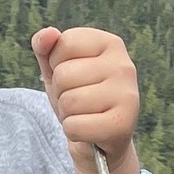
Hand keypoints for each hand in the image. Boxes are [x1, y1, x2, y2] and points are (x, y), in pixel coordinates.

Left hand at [33, 26, 141, 173]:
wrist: (101, 140)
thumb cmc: (80, 97)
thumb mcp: (59, 68)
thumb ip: (46, 47)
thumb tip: (48, 33)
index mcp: (111, 44)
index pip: (64, 44)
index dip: (57, 65)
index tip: (74, 78)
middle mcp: (125, 66)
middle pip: (64, 75)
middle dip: (61, 93)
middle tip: (79, 102)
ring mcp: (127, 95)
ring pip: (69, 102)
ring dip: (67, 114)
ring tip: (84, 115)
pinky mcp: (123, 125)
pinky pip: (74, 126)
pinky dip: (72, 132)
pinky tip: (88, 131)